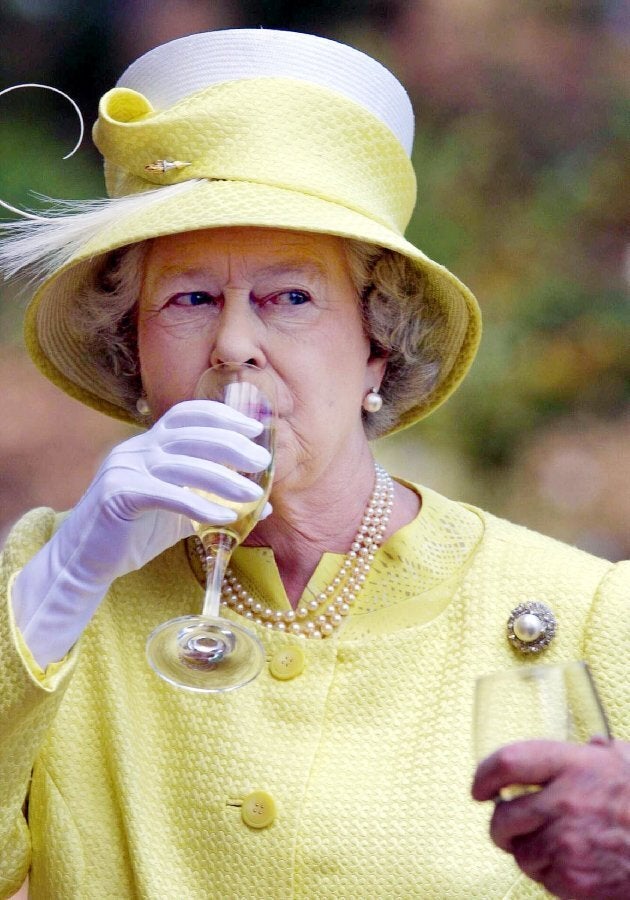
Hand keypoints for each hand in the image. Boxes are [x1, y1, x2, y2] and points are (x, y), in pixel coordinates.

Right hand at [12, 400, 271, 667]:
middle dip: (231, 445)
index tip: (254, 427)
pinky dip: (200, 505)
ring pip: (182, 465)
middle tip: (261, 461)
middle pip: (190, 435)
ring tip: (252, 494)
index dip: (222, 415)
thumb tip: (265, 503)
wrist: (87, 560)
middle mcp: (136, 449)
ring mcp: (125, 469)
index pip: (187, 414)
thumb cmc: (136, 533)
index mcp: (149, 444)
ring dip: (223, 479)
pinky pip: (168, 495)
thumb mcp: (182, 513)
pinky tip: (225, 517)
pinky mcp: (119, 495)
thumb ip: (216, 501)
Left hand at [472, 739, 629, 898]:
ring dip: (525, 850)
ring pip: (519, 852)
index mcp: (573, 765)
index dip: (483, 774)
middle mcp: (564, 803)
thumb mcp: (626, 761)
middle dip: (499, 823)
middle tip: (506, 822)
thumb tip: (591, 745)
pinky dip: (546, 874)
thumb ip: (600, 751)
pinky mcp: (574, 881)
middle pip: (503, 816)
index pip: (507, 762)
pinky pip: (540, 878)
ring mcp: (567, 844)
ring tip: (547, 843)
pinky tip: (567, 863)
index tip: (478, 787)